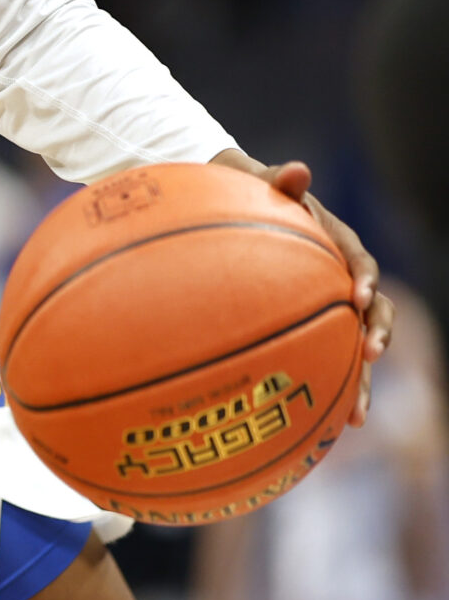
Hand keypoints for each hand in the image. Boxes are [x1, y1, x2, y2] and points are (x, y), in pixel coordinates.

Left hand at [212, 148, 393, 424]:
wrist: (223, 202)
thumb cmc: (238, 189)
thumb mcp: (250, 178)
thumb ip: (275, 179)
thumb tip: (298, 169)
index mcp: (333, 241)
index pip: (359, 261)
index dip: (365, 280)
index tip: (360, 297)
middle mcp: (337, 277)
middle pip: (371, 311)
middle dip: (376, 335)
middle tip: (370, 356)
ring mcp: (325, 305)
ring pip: (354, 346)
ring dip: (362, 381)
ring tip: (358, 416)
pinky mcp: (307, 328)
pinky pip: (322, 361)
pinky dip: (326, 392)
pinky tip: (320, 430)